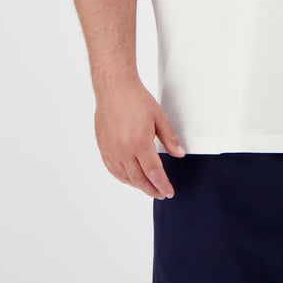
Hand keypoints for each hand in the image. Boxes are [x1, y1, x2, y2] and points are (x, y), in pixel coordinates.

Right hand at [94, 79, 184, 198]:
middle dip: (151, 189)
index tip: (168, 192)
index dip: (162, 185)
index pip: (153, 172)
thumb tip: (179, 154)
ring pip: (125, 177)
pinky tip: (130, 179)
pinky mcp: (103, 148)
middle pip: (139, 179)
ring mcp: (111, 150)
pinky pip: (113, 170)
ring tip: (148, 187)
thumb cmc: (136, 99)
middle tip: (160, 194)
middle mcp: (123, 150)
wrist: (114, 88)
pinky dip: (123, 178)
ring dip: (138, 185)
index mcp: (140, 142)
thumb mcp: (158, 117)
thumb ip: (169, 139)